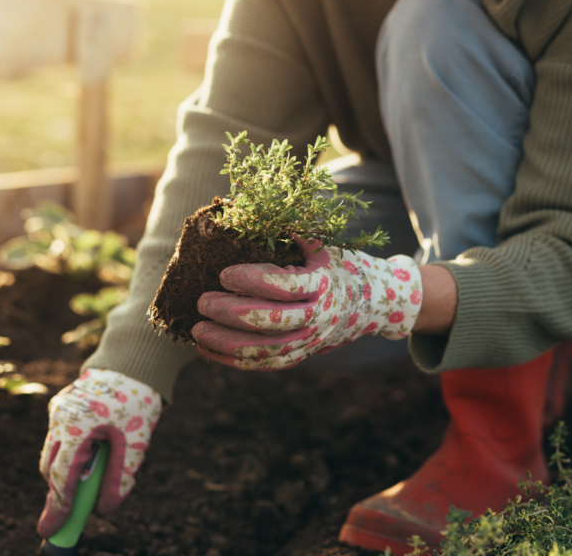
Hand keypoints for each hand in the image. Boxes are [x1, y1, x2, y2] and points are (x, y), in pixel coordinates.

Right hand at [37, 368, 161, 537]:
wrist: (133, 360)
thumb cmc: (137, 400)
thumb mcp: (135, 442)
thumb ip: (120, 477)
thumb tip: (105, 510)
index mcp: (77, 425)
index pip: (61, 476)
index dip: (59, 506)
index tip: (51, 530)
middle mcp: (61, 417)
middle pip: (50, 468)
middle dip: (60, 492)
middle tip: (72, 513)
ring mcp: (57, 410)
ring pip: (52, 453)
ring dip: (66, 471)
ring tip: (92, 475)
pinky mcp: (60, 406)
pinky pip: (59, 438)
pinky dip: (70, 452)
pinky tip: (93, 449)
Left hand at [191, 237, 421, 369]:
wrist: (375, 303)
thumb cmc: (341, 266)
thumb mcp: (324, 245)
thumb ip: (292, 231)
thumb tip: (247, 208)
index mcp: (321, 284)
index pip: (282, 286)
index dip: (250, 281)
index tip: (223, 273)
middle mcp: (316, 317)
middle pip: (268, 322)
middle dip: (229, 313)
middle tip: (202, 300)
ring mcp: (309, 340)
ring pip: (262, 349)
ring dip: (225, 342)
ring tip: (197, 329)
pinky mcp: (301, 355)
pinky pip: (264, 364)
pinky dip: (233, 361)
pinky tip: (207, 350)